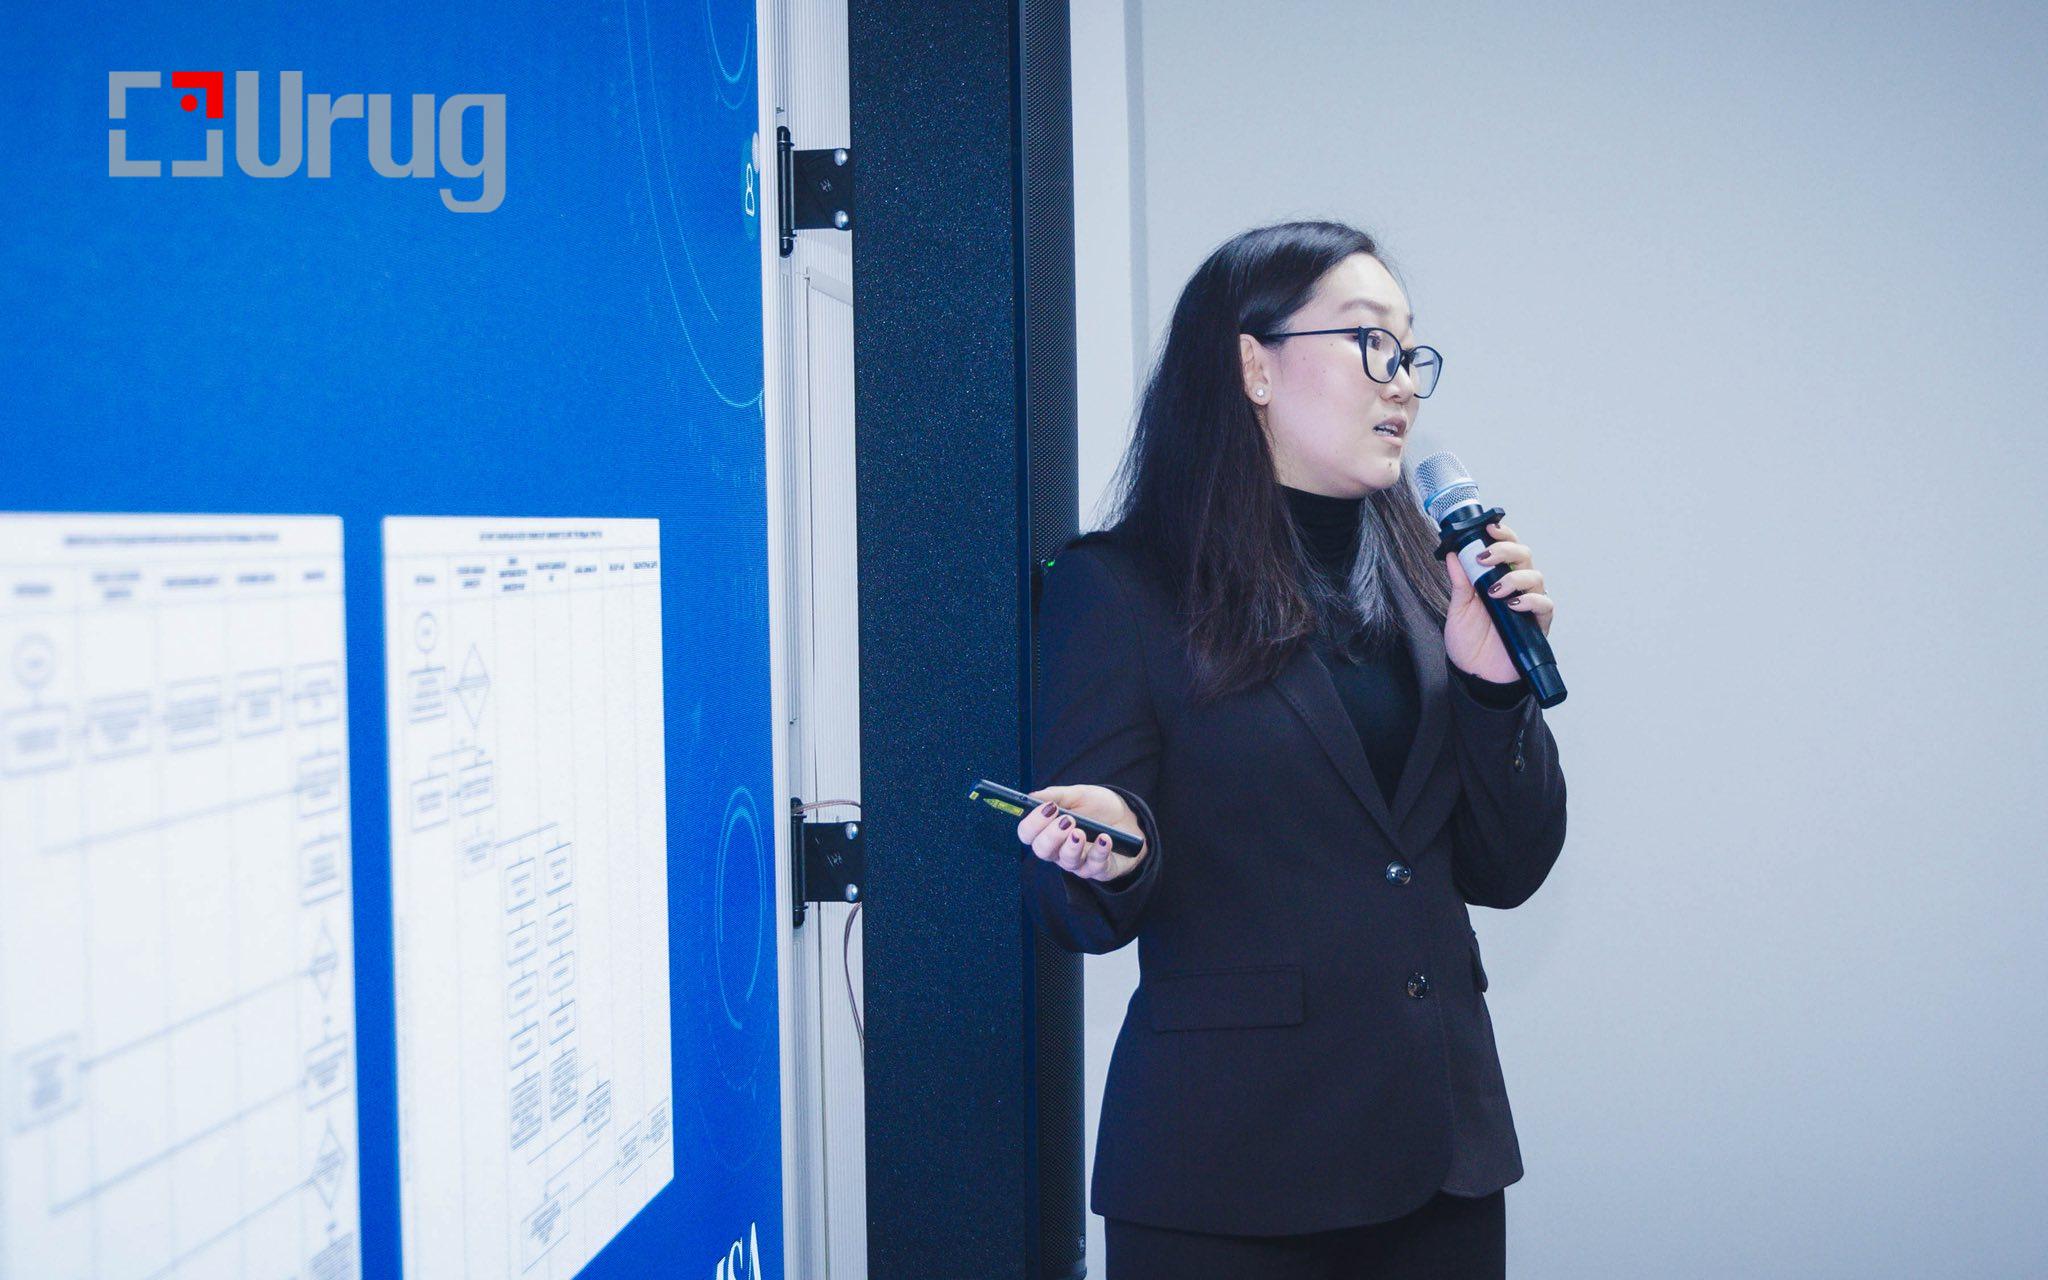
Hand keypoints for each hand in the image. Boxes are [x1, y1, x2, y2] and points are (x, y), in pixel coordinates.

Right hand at [1018, 784, 1146, 881]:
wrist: (1129, 818)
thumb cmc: (1098, 808)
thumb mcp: (1078, 795)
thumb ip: (1055, 795)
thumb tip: (1033, 796)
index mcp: (1049, 831)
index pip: (1028, 834)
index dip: (1033, 823)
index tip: (1047, 808)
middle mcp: (1059, 850)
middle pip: (1042, 851)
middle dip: (1051, 836)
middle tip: (1067, 820)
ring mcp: (1078, 862)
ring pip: (1066, 861)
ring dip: (1072, 846)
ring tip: (1080, 832)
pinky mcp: (1099, 870)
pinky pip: (1095, 866)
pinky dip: (1100, 851)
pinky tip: (1105, 838)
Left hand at [1444, 520, 1554, 682]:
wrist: (1476, 677)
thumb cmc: (1468, 644)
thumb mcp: (1457, 610)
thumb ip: (1459, 582)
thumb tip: (1452, 554)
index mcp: (1496, 580)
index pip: (1505, 550)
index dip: (1502, 536)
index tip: (1489, 529)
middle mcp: (1515, 588)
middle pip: (1523, 555)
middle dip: (1506, 550)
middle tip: (1486, 558)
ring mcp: (1528, 605)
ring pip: (1535, 576)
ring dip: (1515, 577)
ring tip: (1495, 591)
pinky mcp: (1538, 624)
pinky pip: (1544, 604)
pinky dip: (1531, 600)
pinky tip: (1513, 605)